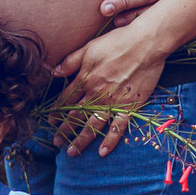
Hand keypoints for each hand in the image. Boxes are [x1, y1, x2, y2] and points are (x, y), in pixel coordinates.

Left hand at [51, 22, 168, 156]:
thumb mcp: (89, 48)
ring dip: (81, 140)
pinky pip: (118, 128)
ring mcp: (112, 102)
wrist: (145, 44)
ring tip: (72, 152)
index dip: (56, 111)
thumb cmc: (117, 42)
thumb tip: (54, 72)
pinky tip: (102, 152)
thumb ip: (70, 61)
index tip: (50, 121)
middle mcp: (96, 94)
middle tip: (56, 142)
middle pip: (76, 116)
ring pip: (92, 126)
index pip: (66, 99)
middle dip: (64, 130)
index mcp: (85, 79)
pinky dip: (110, 141)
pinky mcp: (129, 107)